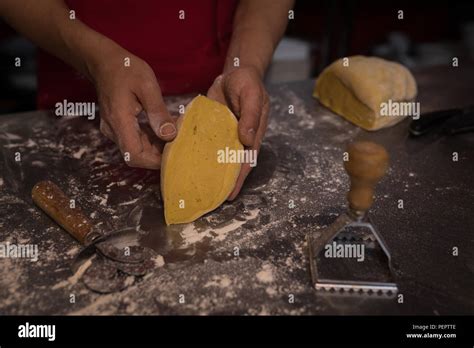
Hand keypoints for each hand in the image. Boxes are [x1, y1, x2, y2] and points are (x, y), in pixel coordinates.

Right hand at [92, 48, 175, 168]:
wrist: (103, 61)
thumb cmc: (126, 69)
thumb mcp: (147, 86)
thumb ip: (158, 112)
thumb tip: (171, 135)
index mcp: (119, 121)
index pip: (134, 155)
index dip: (154, 161)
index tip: (173, 155)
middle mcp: (113, 130)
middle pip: (136, 156)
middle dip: (158, 155)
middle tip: (179, 146)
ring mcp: (113, 129)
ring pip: (135, 149)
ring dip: (155, 148)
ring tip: (174, 137)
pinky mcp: (117, 127)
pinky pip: (134, 140)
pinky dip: (150, 140)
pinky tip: (163, 131)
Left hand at [207, 66, 269, 199]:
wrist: (234, 72)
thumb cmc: (247, 82)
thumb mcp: (251, 95)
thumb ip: (251, 116)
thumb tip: (247, 140)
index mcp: (253, 135)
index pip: (246, 161)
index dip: (239, 179)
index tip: (230, 194)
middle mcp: (238, 139)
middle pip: (231, 165)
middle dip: (223, 183)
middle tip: (211, 200)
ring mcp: (224, 135)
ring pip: (217, 158)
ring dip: (210, 172)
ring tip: (198, 189)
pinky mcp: (211, 129)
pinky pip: (204, 143)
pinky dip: (198, 154)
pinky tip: (187, 164)